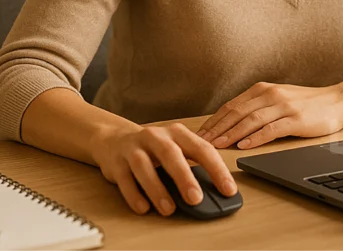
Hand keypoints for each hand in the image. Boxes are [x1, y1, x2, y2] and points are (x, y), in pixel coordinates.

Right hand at [89, 122, 237, 215]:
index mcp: (177, 133)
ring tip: (169, 209)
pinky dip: (134, 194)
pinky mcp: (116, 162)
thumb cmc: (153, 149)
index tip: (228, 190)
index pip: (201, 148)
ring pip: (144, 166)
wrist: (114, 139)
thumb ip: (191, 166)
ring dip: (157, 189)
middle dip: (184, 177)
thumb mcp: (174, 150)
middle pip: (170, 153)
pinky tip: (144, 207)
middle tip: (196, 199)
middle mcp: (155, 136)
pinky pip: (124, 179)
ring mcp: (134, 148)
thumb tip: (213, 192)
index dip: (216, 169)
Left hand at [196, 82, 342, 149]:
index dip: (213, 121)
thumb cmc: (306, 104)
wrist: (337, 101)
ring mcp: (283, 106)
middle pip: (236, 113)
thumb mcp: (278, 99)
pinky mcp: (296, 119)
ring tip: (216, 146)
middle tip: (199, 143)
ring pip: (250, 120)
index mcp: (262, 90)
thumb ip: (257, 108)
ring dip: (231, 134)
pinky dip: (256, 137)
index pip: (231, 106)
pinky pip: (271, 128)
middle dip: (216, 129)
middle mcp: (270, 94)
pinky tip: (244, 145)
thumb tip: (230, 124)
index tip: (198, 135)